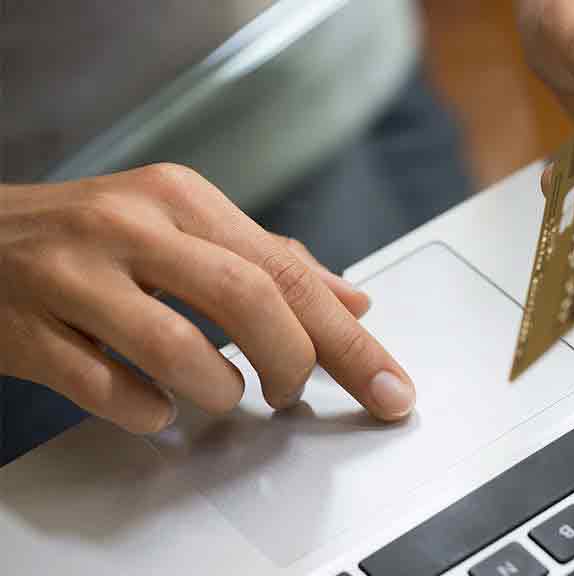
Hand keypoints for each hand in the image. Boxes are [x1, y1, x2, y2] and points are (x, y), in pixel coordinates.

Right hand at [0, 164, 414, 433]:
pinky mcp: (28, 329)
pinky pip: (109, 391)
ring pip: (182, 351)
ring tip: (221, 393)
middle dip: (294, 364)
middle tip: (294, 393)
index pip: (289, 274)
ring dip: (219, 391)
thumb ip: (272, 262)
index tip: (389, 387)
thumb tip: (352, 303)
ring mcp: (75, 276)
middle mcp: (132, 226)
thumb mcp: (185, 226)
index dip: (350, 342)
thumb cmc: (92, 235)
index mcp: (182, 198)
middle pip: (249, 300)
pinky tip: (155, 404)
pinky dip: (150, 412)